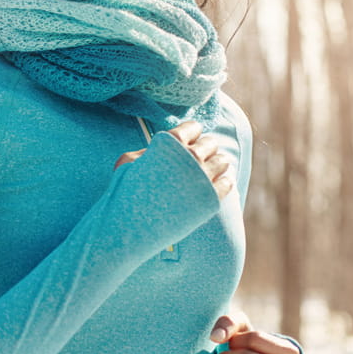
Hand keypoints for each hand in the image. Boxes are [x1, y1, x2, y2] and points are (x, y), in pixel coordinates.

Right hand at [114, 120, 232, 198]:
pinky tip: (214, 184)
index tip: (188, 141)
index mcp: (170, 143)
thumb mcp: (126, 162)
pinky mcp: (211, 198)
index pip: (193, 127)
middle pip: (210, 143)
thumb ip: (148, 149)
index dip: (191, 133)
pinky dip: (223, 181)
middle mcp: (189, 157)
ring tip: (206, 171)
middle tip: (196, 158)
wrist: (132, 226)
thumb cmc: (125, 192)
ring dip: (216, 163)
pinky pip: (227, 182)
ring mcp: (203, 178)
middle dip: (205, 147)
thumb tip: (163, 147)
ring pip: (223, 161)